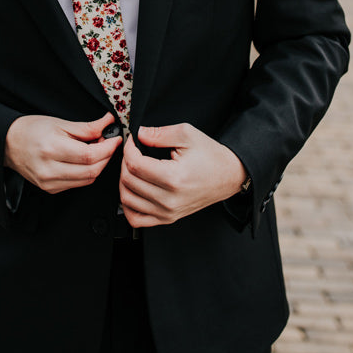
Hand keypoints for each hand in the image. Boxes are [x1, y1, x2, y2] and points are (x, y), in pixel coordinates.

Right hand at [4, 111, 121, 193]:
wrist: (9, 143)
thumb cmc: (32, 130)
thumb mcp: (59, 123)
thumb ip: (87, 127)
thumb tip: (108, 122)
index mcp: (52, 149)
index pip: (90, 156)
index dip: (107, 148)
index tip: (115, 139)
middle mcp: (50, 170)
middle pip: (92, 171)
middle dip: (106, 157)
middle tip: (107, 143)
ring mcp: (49, 183)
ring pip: (88, 180)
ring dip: (98, 165)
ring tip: (95, 149)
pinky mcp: (50, 189)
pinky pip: (78, 184)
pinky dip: (87, 172)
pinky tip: (84, 160)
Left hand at [119, 124, 246, 227]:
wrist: (228, 175)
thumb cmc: (210, 156)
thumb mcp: (187, 134)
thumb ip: (160, 133)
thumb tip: (139, 134)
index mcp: (174, 178)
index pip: (135, 165)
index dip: (128, 149)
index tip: (133, 141)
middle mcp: (169, 199)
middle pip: (128, 181)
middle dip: (125, 162)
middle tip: (133, 152)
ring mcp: (167, 212)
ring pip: (128, 200)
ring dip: (124, 181)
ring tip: (132, 169)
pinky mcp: (167, 218)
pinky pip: (136, 219)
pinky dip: (128, 206)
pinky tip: (132, 191)